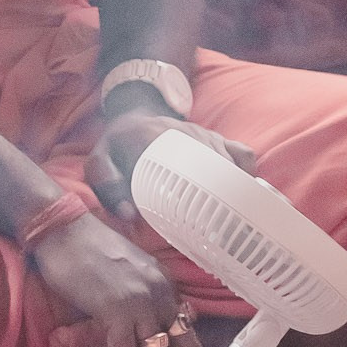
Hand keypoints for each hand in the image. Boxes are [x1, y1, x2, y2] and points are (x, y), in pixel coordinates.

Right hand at [27, 206, 180, 346]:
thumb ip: (139, 296)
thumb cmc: (86, 247)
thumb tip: (139, 331)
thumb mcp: (127, 271)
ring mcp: (141, 300)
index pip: (186, 324)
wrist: (63, 229)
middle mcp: (160, 291)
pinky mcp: (118, 310)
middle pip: (178, 341)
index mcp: (163, 282)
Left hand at [85, 100, 254, 218]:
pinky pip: (244, 155)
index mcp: (156, 140)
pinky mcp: (218, 138)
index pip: (184, 169)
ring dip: (237, 193)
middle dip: (224, 204)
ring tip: (234, 223)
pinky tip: (242, 196)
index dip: (198, 198)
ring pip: (233, 166)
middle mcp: (187, 135)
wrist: (135, 112)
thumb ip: (107, 186)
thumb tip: (129, 216)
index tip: (202, 226)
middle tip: (220, 234)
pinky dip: (247, 176)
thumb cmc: (117, 144)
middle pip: (217, 171)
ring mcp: (206, 136)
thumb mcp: (99, 162)